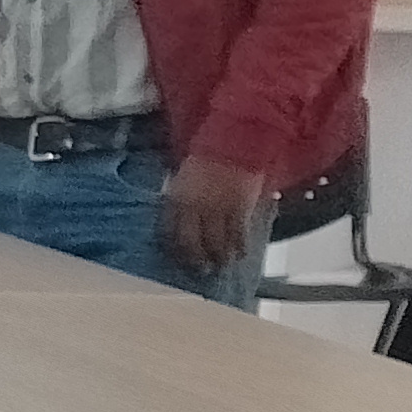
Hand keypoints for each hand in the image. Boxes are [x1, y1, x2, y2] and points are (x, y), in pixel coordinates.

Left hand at [160, 155, 272, 276]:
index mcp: (177, 198)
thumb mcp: (184, 177)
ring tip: (221, 265)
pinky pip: (238, 234)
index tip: (179, 259)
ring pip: (217, 242)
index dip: (175, 249)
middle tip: (202, 270)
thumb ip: (180, 199)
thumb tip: (178, 220)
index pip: (171, 232)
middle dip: (197, 260)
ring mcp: (218, 209)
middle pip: (193, 243)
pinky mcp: (240, 208)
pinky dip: (239, 246)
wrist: (234, 142)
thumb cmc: (207, 157)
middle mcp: (195, 208)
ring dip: (219, 257)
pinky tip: (240, 254)